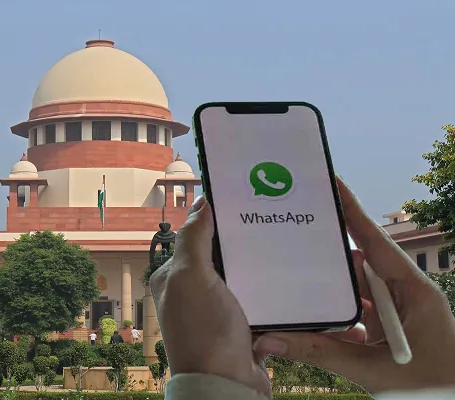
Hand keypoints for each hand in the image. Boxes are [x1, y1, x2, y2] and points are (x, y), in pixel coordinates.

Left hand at [150, 196, 270, 396]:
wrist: (226, 384)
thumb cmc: (203, 330)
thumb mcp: (191, 277)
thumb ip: (193, 239)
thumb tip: (200, 203)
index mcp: (173, 278)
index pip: (194, 238)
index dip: (215, 220)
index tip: (242, 203)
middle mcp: (192, 292)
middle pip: (220, 256)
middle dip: (241, 242)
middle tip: (269, 222)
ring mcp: (216, 309)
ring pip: (241, 276)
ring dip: (258, 265)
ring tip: (284, 244)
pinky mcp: (240, 324)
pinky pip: (257, 298)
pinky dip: (269, 290)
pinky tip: (287, 276)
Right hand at [253, 178, 454, 392]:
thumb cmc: (433, 389)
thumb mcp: (373, 371)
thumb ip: (320, 353)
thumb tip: (270, 340)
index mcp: (414, 292)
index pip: (377, 242)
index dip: (353, 212)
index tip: (332, 183)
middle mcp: (407, 296)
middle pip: (361, 267)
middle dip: (328, 259)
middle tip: (293, 244)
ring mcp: (399, 315)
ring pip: (356, 294)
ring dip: (330, 296)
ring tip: (294, 288)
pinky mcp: (392, 333)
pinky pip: (358, 317)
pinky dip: (337, 321)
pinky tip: (312, 326)